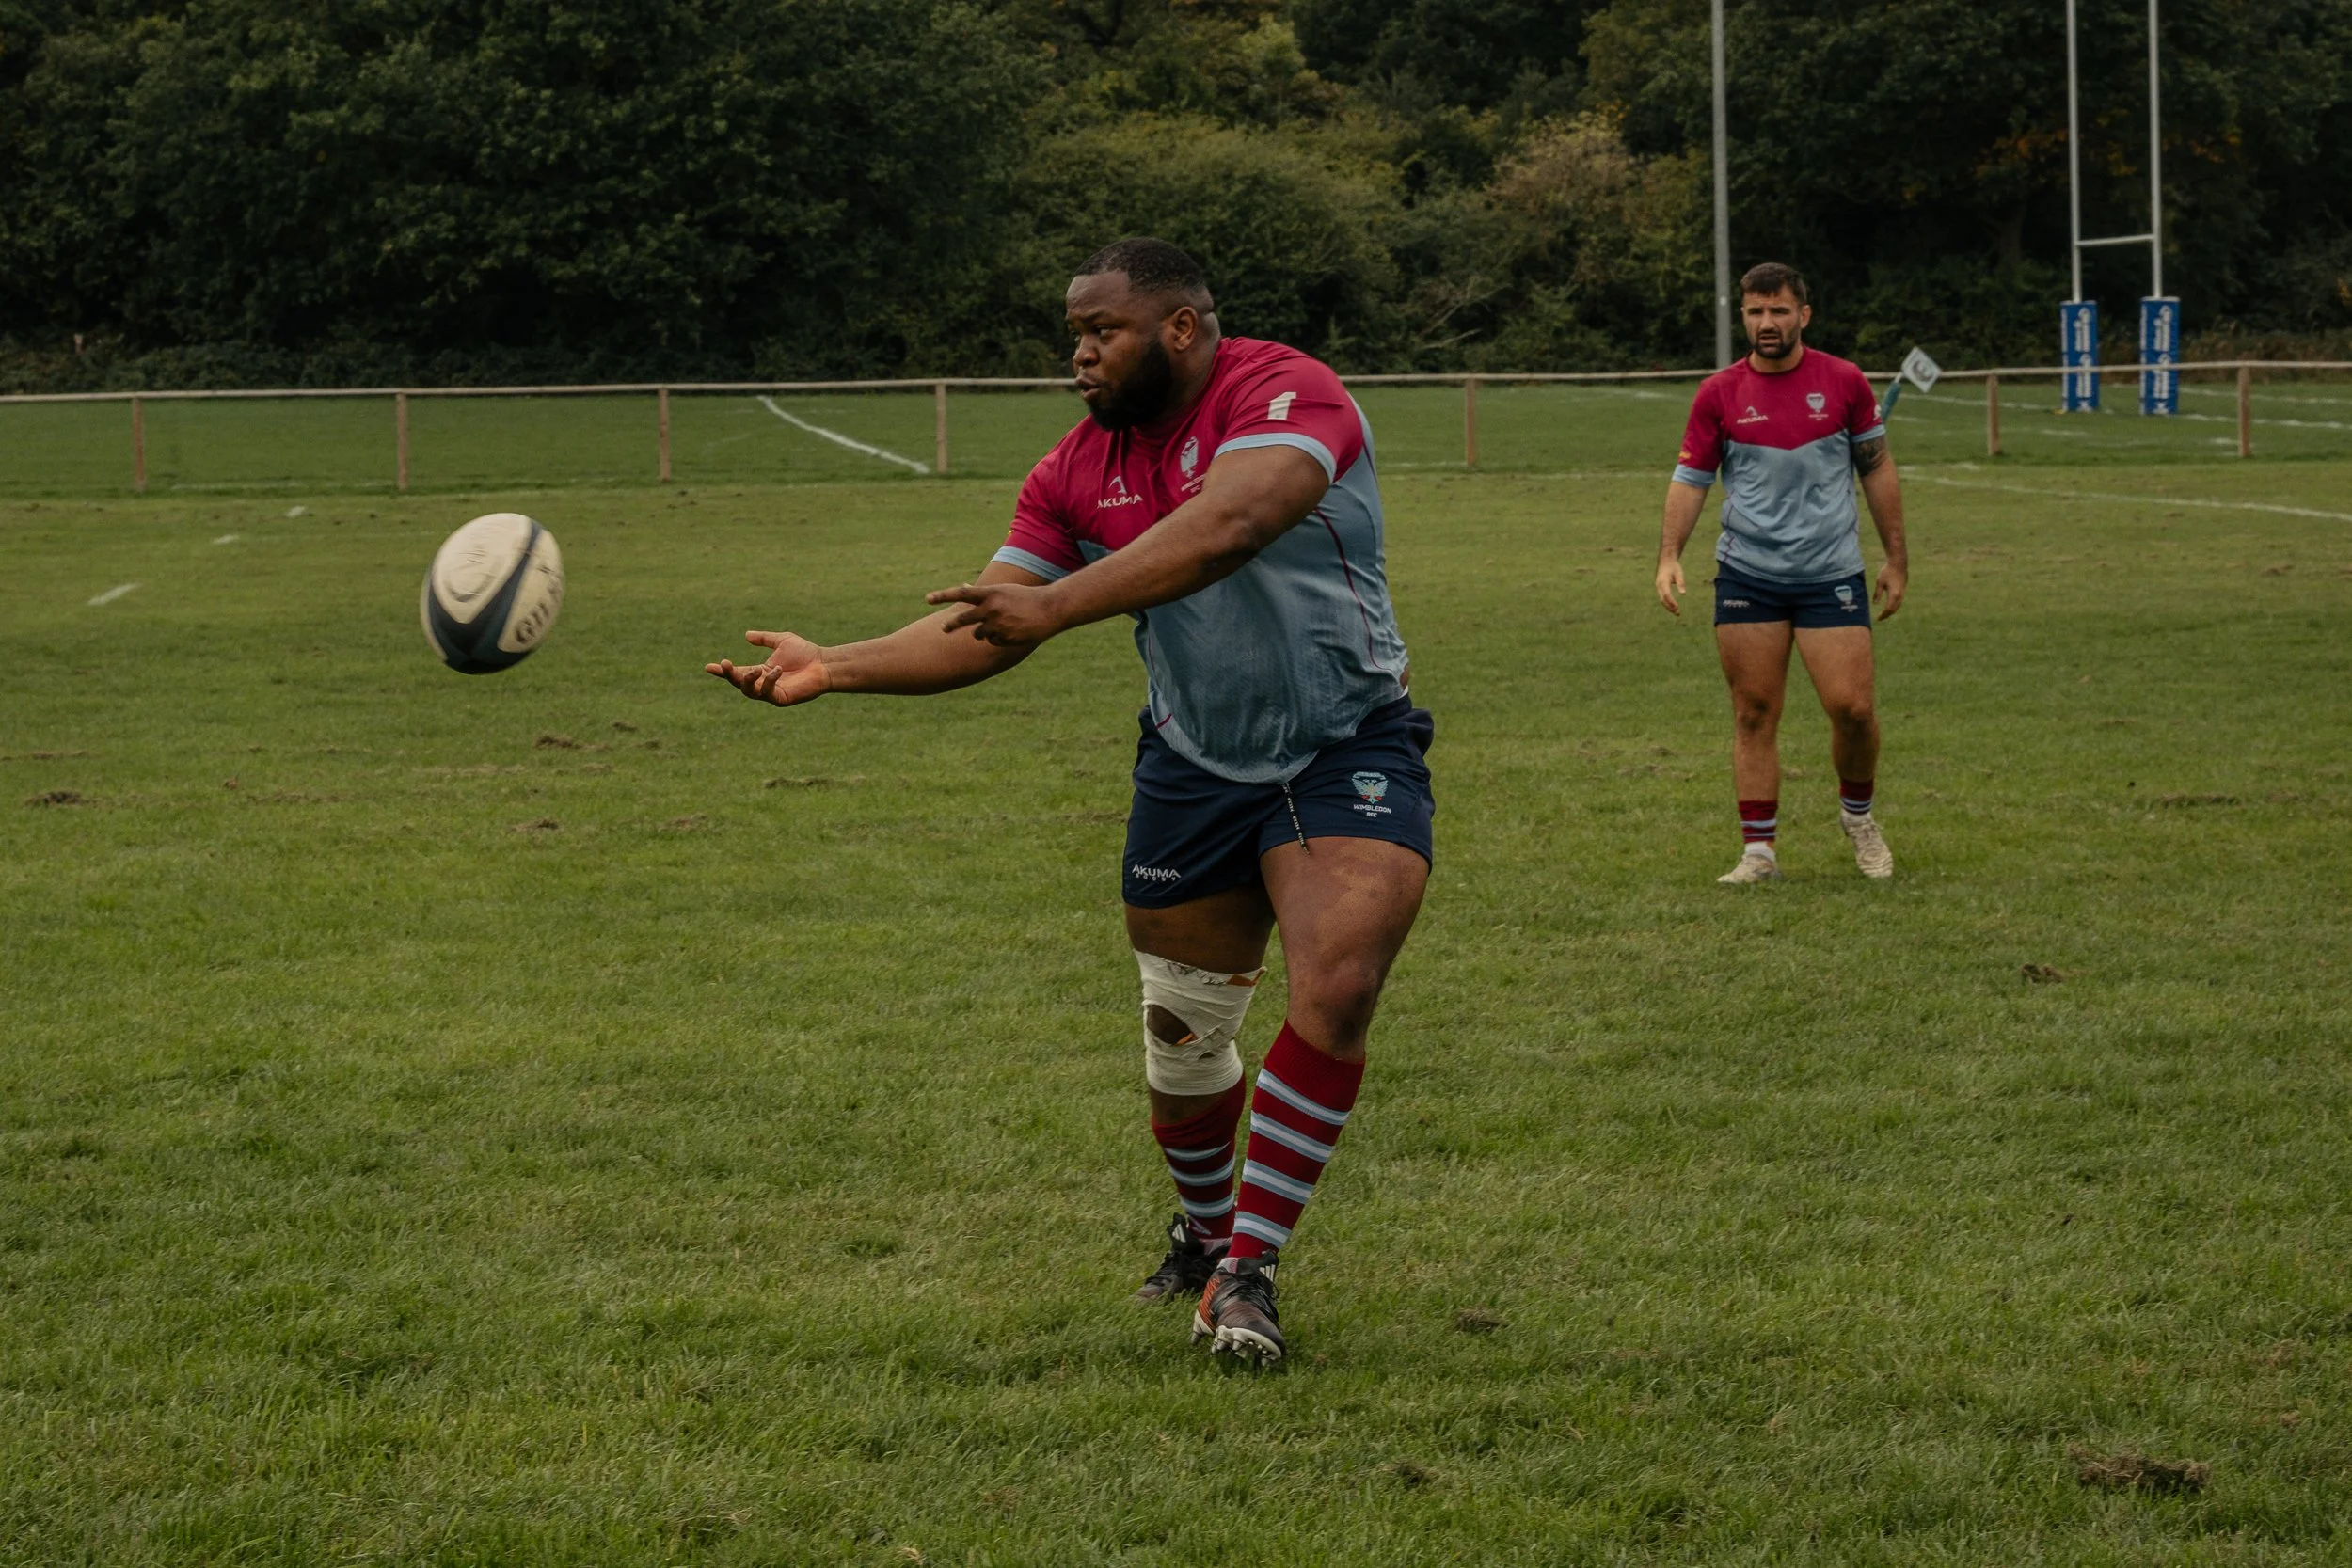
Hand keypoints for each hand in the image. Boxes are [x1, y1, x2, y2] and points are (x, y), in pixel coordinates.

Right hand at [706, 630, 831, 706]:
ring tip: (756, 668)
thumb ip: (764, 638)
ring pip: (750, 691)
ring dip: (749, 679)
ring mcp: (771, 693)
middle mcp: (763, 683)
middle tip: (725, 664)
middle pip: (739, 683)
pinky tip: (777, 670)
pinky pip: (768, 693)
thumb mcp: (782, 640)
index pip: (737, 672)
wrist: (824, 663)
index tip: (708, 666)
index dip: (723, 671)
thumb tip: (746, 635)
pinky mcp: (782, 699)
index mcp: (760, 671)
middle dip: (730, 675)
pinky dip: (769, 681)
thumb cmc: (806, 653)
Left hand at [925, 580, 1062, 646]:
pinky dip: (998, 639)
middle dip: (951, 625)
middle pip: (963, 619)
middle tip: (943, 629)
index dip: (943, 596)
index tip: (928, 599)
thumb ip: (982, 593)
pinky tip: (1012, 631)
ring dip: (983, 632)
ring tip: (1002, 624)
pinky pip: (992, 642)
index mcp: (990, 593)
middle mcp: (991, 609)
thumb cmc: (1024, 597)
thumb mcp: (1002, 591)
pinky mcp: (1005, 638)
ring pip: (978, 634)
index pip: (961, 594)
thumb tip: (963, 588)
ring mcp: (997, 625)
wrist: (1048, 609)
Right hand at [1655, 556, 1685, 615]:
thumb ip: (1681, 583)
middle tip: (1678, 613)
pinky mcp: (1659, 588)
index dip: (1671, 602)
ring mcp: (1658, 587)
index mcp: (1663, 582)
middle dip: (1670, 607)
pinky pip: (1662, 598)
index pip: (1666, 595)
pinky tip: (1673, 607)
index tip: (1677, 608)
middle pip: (1663, 599)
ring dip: (1668, 607)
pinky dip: (1667, 603)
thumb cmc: (1673, 567)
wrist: (1665, 561)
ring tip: (1676, 612)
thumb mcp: (1679, 573)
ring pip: (1662, 600)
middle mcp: (1658, 586)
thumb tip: (1683, 593)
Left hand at [1874, 562, 1906, 620]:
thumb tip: (1875, 603)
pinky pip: (1899, 601)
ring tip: (1884, 614)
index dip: (1883, 614)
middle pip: (1894, 609)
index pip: (1888, 608)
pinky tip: (1890, 607)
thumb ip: (1877, 594)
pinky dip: (1894, 606)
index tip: (1878, 618)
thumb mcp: (1879, 582)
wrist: (1898, 564)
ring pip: (1898, 605)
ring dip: (1891, 611)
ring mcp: (1903, 592)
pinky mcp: (1903, 590)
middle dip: (1887, 614)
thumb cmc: (1887, 572)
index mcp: (1893, 594)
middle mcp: (1900, 595)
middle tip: (1880, 618)